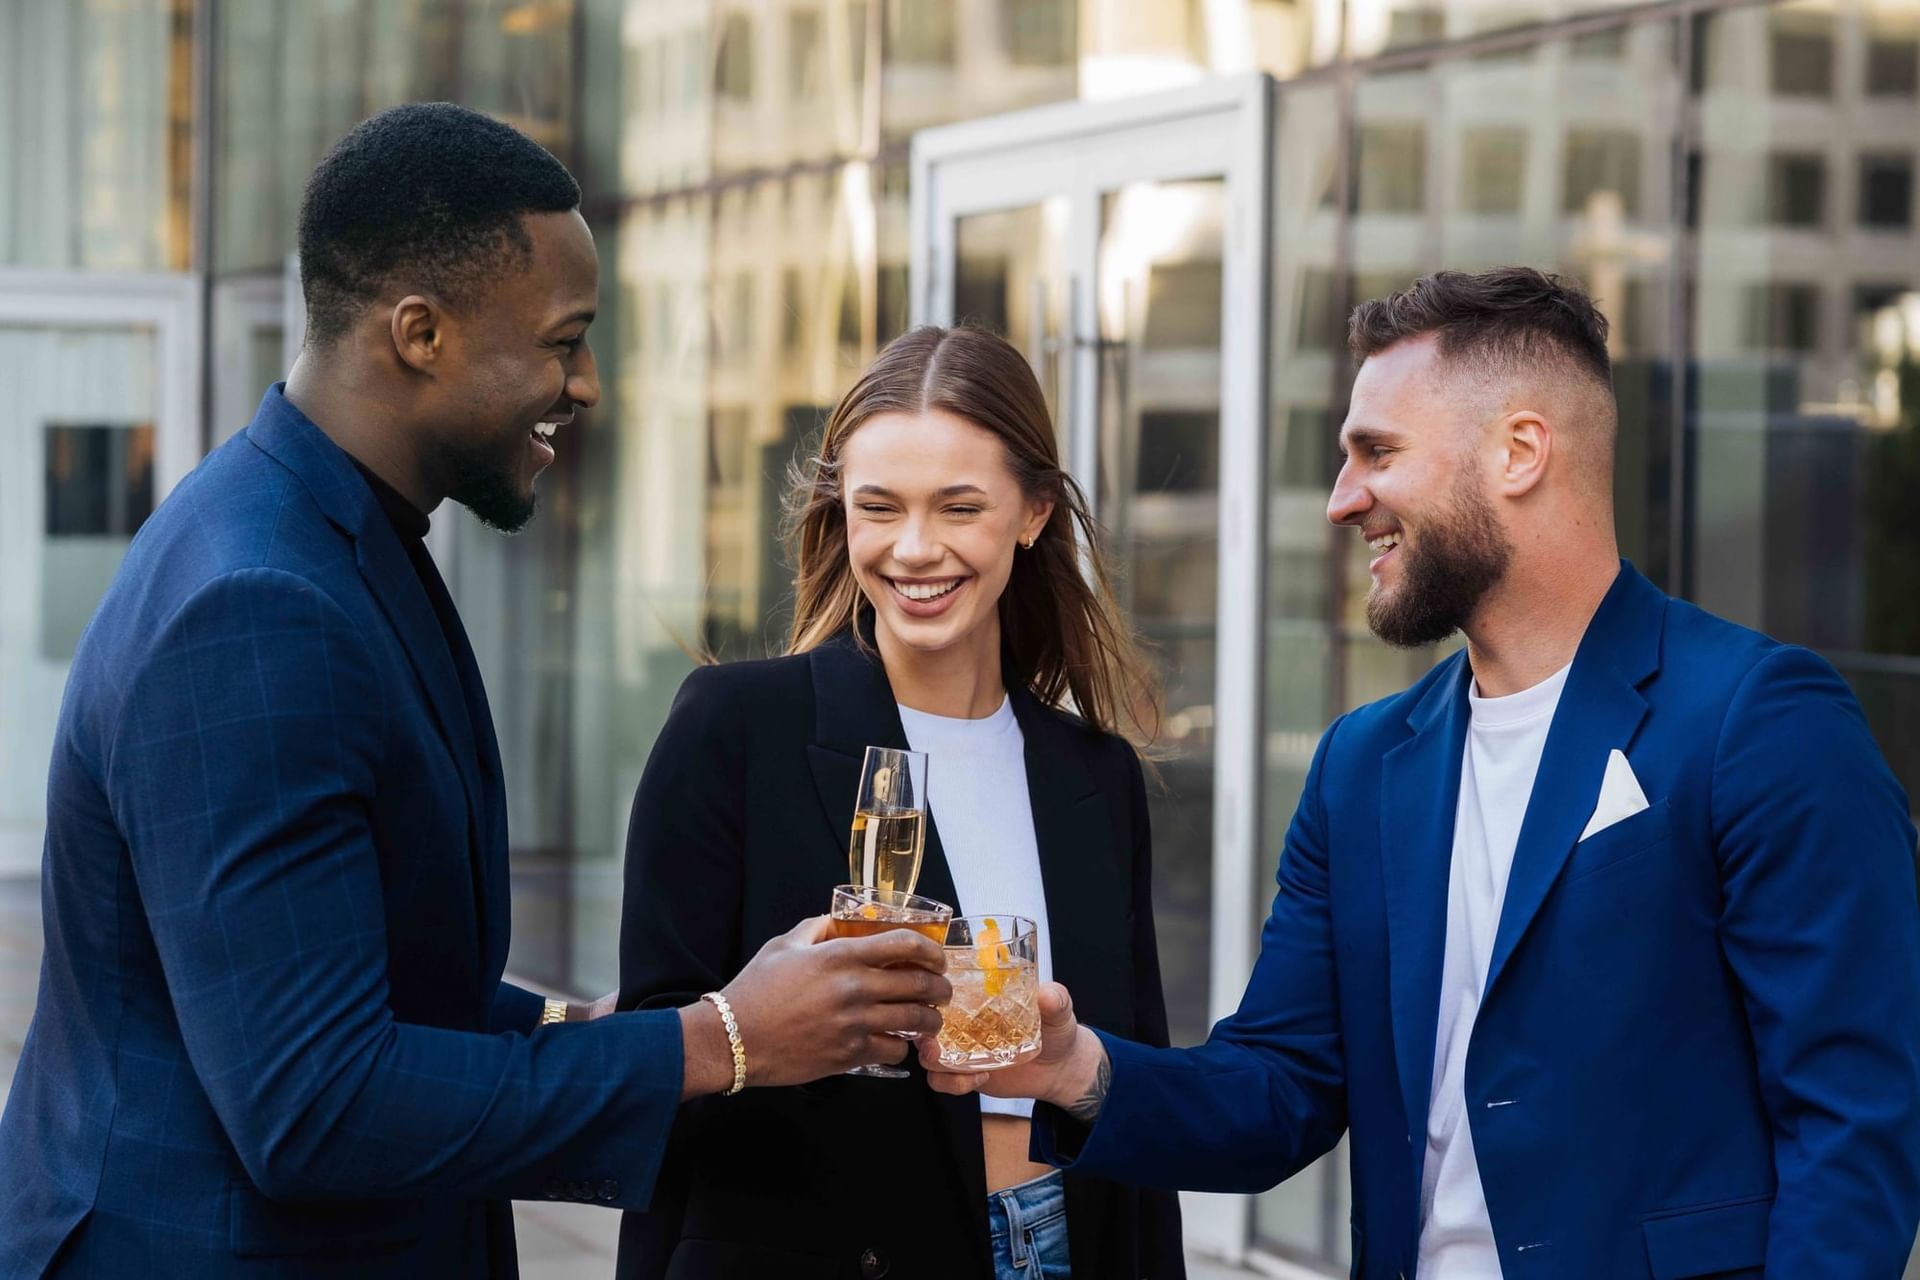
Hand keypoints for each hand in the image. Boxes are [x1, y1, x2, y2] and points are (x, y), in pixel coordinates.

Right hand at [685, 916, 950, 1093]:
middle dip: (940, 987)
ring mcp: (855, 1024)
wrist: (733, 1039)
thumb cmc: (756, 989)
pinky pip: (894, 1050)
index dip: (931, 949)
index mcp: (841, 955)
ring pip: (915, 1021)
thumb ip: (819, 928)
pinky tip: (895, 1041)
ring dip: (929, 1020)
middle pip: (921, 985)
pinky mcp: (850, 1055)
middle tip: (941, 990)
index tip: (937, 956)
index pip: (905, 944)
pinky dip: (901, 1046)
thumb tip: (843, 921)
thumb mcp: (785, 945)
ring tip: (928, 1019)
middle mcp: (854, 988)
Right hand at [918, 982, 1111, 1122]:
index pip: (942, 989)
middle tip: (935, 1047)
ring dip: (935, 1063)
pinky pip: (941, 1081)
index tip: (934, 1001)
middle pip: (925, 1024)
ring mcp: (960, 1048)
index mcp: (978, 995)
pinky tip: (979, 1079)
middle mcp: (962, 1020)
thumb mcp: (1058, 1009)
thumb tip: (1047, 995)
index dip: (929, 994)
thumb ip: (1055, 1000)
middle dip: (922, 1035)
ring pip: (927, 1055)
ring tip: (962, 1069)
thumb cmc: (1055, 1029)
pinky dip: (953, 1084)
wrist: (1060, 1068)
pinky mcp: (963, 1073)